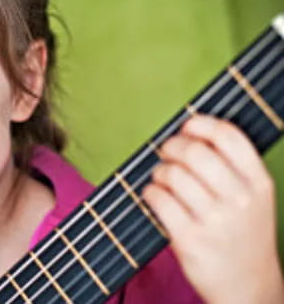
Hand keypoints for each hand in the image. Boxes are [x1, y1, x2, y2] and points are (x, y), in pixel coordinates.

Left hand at [143, 115, 283, 303]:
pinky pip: (159, 200)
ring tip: (161, 178)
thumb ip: (232, 166)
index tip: (187, 125)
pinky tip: (154, 195)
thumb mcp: (254, 198)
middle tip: (165, 153)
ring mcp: (215, 221)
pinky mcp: (190, 239)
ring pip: (173, 174)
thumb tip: (189, 130)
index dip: (201, 123)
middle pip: (195, 151)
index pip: (229, 136)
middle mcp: (240, 199)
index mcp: (258, 183)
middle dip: (172, 146)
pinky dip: (149, 191)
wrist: (247, 285)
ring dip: (159, 171)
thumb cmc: (242, 233)